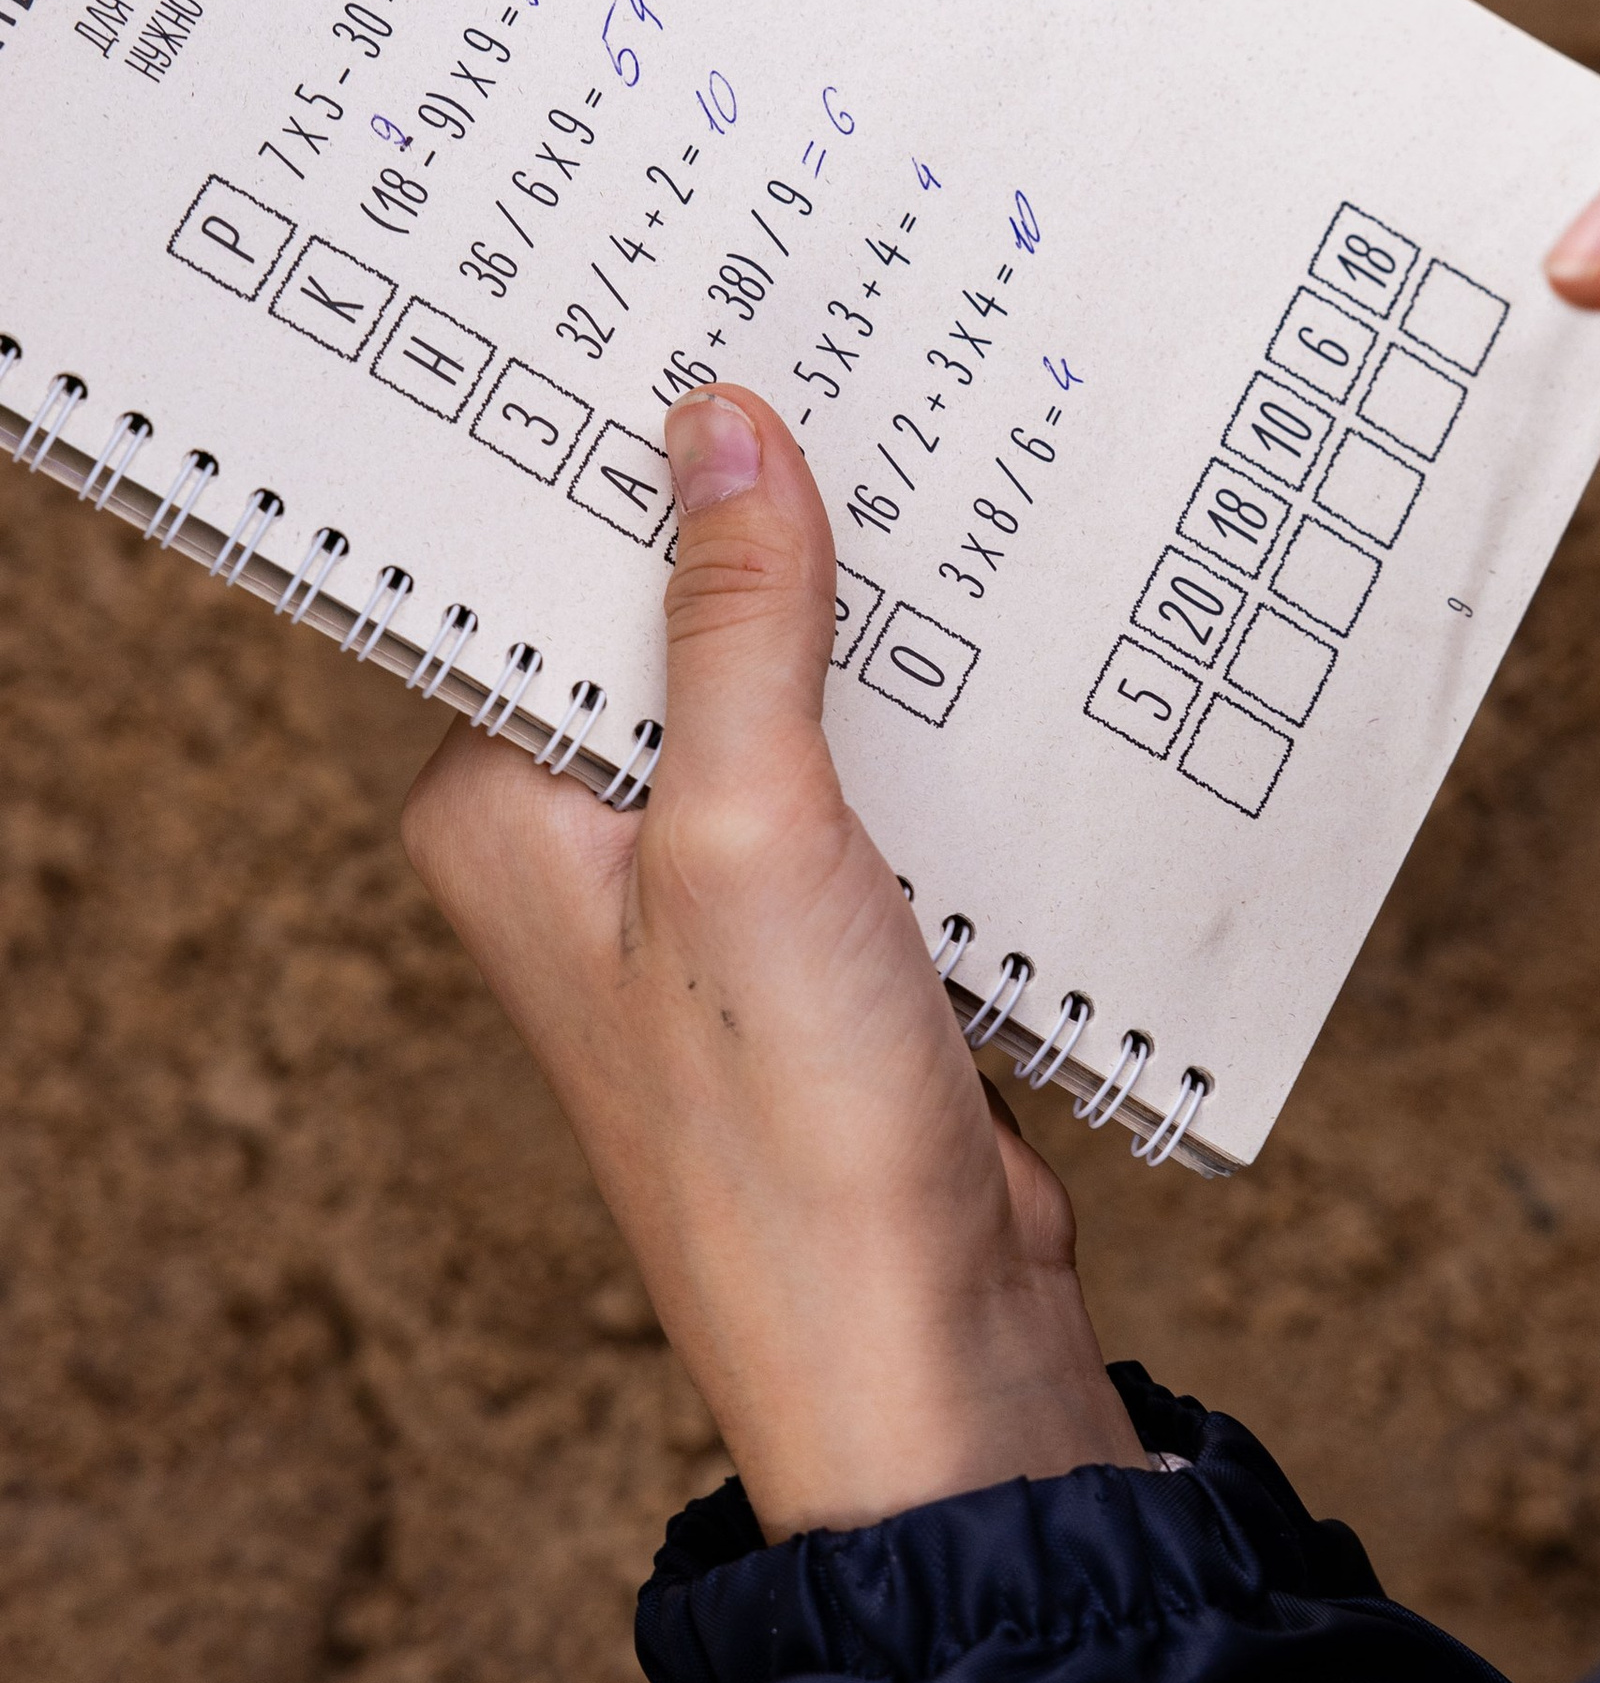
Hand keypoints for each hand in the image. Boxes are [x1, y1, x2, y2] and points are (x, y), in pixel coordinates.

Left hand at [401, 387, 1144, 1538]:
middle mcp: (587, 847)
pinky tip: (1014, 636)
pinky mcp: (833, 936)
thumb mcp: (750, 835)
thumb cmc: (788, 1133)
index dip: (634, 462)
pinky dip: (941, 720)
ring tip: (960, 478)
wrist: (926, 1350)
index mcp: (503, 813)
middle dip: (777, 526)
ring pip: (795, 696)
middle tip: (870, 372)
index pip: (546, 582)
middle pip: (677, 625)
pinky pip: (881, 776)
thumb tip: (716, 427)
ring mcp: (714, 895)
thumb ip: (734, 627)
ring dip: (876, 623)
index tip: (719, 332)